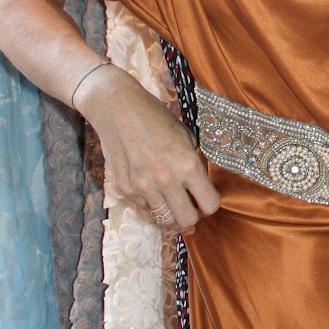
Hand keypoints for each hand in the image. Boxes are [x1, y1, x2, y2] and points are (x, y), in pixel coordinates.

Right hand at [78, 65, 220, 233]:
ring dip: (171, 214)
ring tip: (172, 201)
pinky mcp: (125, 189)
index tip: (206, 200)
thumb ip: (195, 165)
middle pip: (188, 220)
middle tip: (191, 208)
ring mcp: (143, 187)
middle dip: (193, 218)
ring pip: (165, 220)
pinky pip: (146, 208)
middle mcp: (166, 179)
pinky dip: (152, 203)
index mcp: (187, 163)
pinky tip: (152, 187)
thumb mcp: (186, 137)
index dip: (211, 204)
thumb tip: (200, 192)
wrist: (117, 108)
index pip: (210, 204)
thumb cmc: (156, 118)